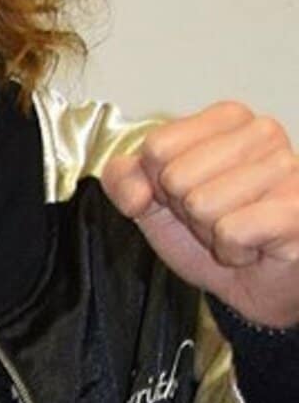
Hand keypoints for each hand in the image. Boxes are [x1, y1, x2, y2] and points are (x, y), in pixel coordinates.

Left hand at [102, 102, 298, 328]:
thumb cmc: (214, 232)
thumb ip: (122, 180)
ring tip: (238, 230)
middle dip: (187, 210)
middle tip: (217, 216)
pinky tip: (253, 247)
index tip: (189, 193)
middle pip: (176, 176)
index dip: (161, 182)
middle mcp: (262, 133)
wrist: (257, 284)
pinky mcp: (297, 209)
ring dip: (211, 232)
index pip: (157, 146)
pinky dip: (233, 251)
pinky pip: (231, 231)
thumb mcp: (153, 201)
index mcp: (227, 118)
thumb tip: (135, 192)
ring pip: (203, 205)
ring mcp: (287, 168)